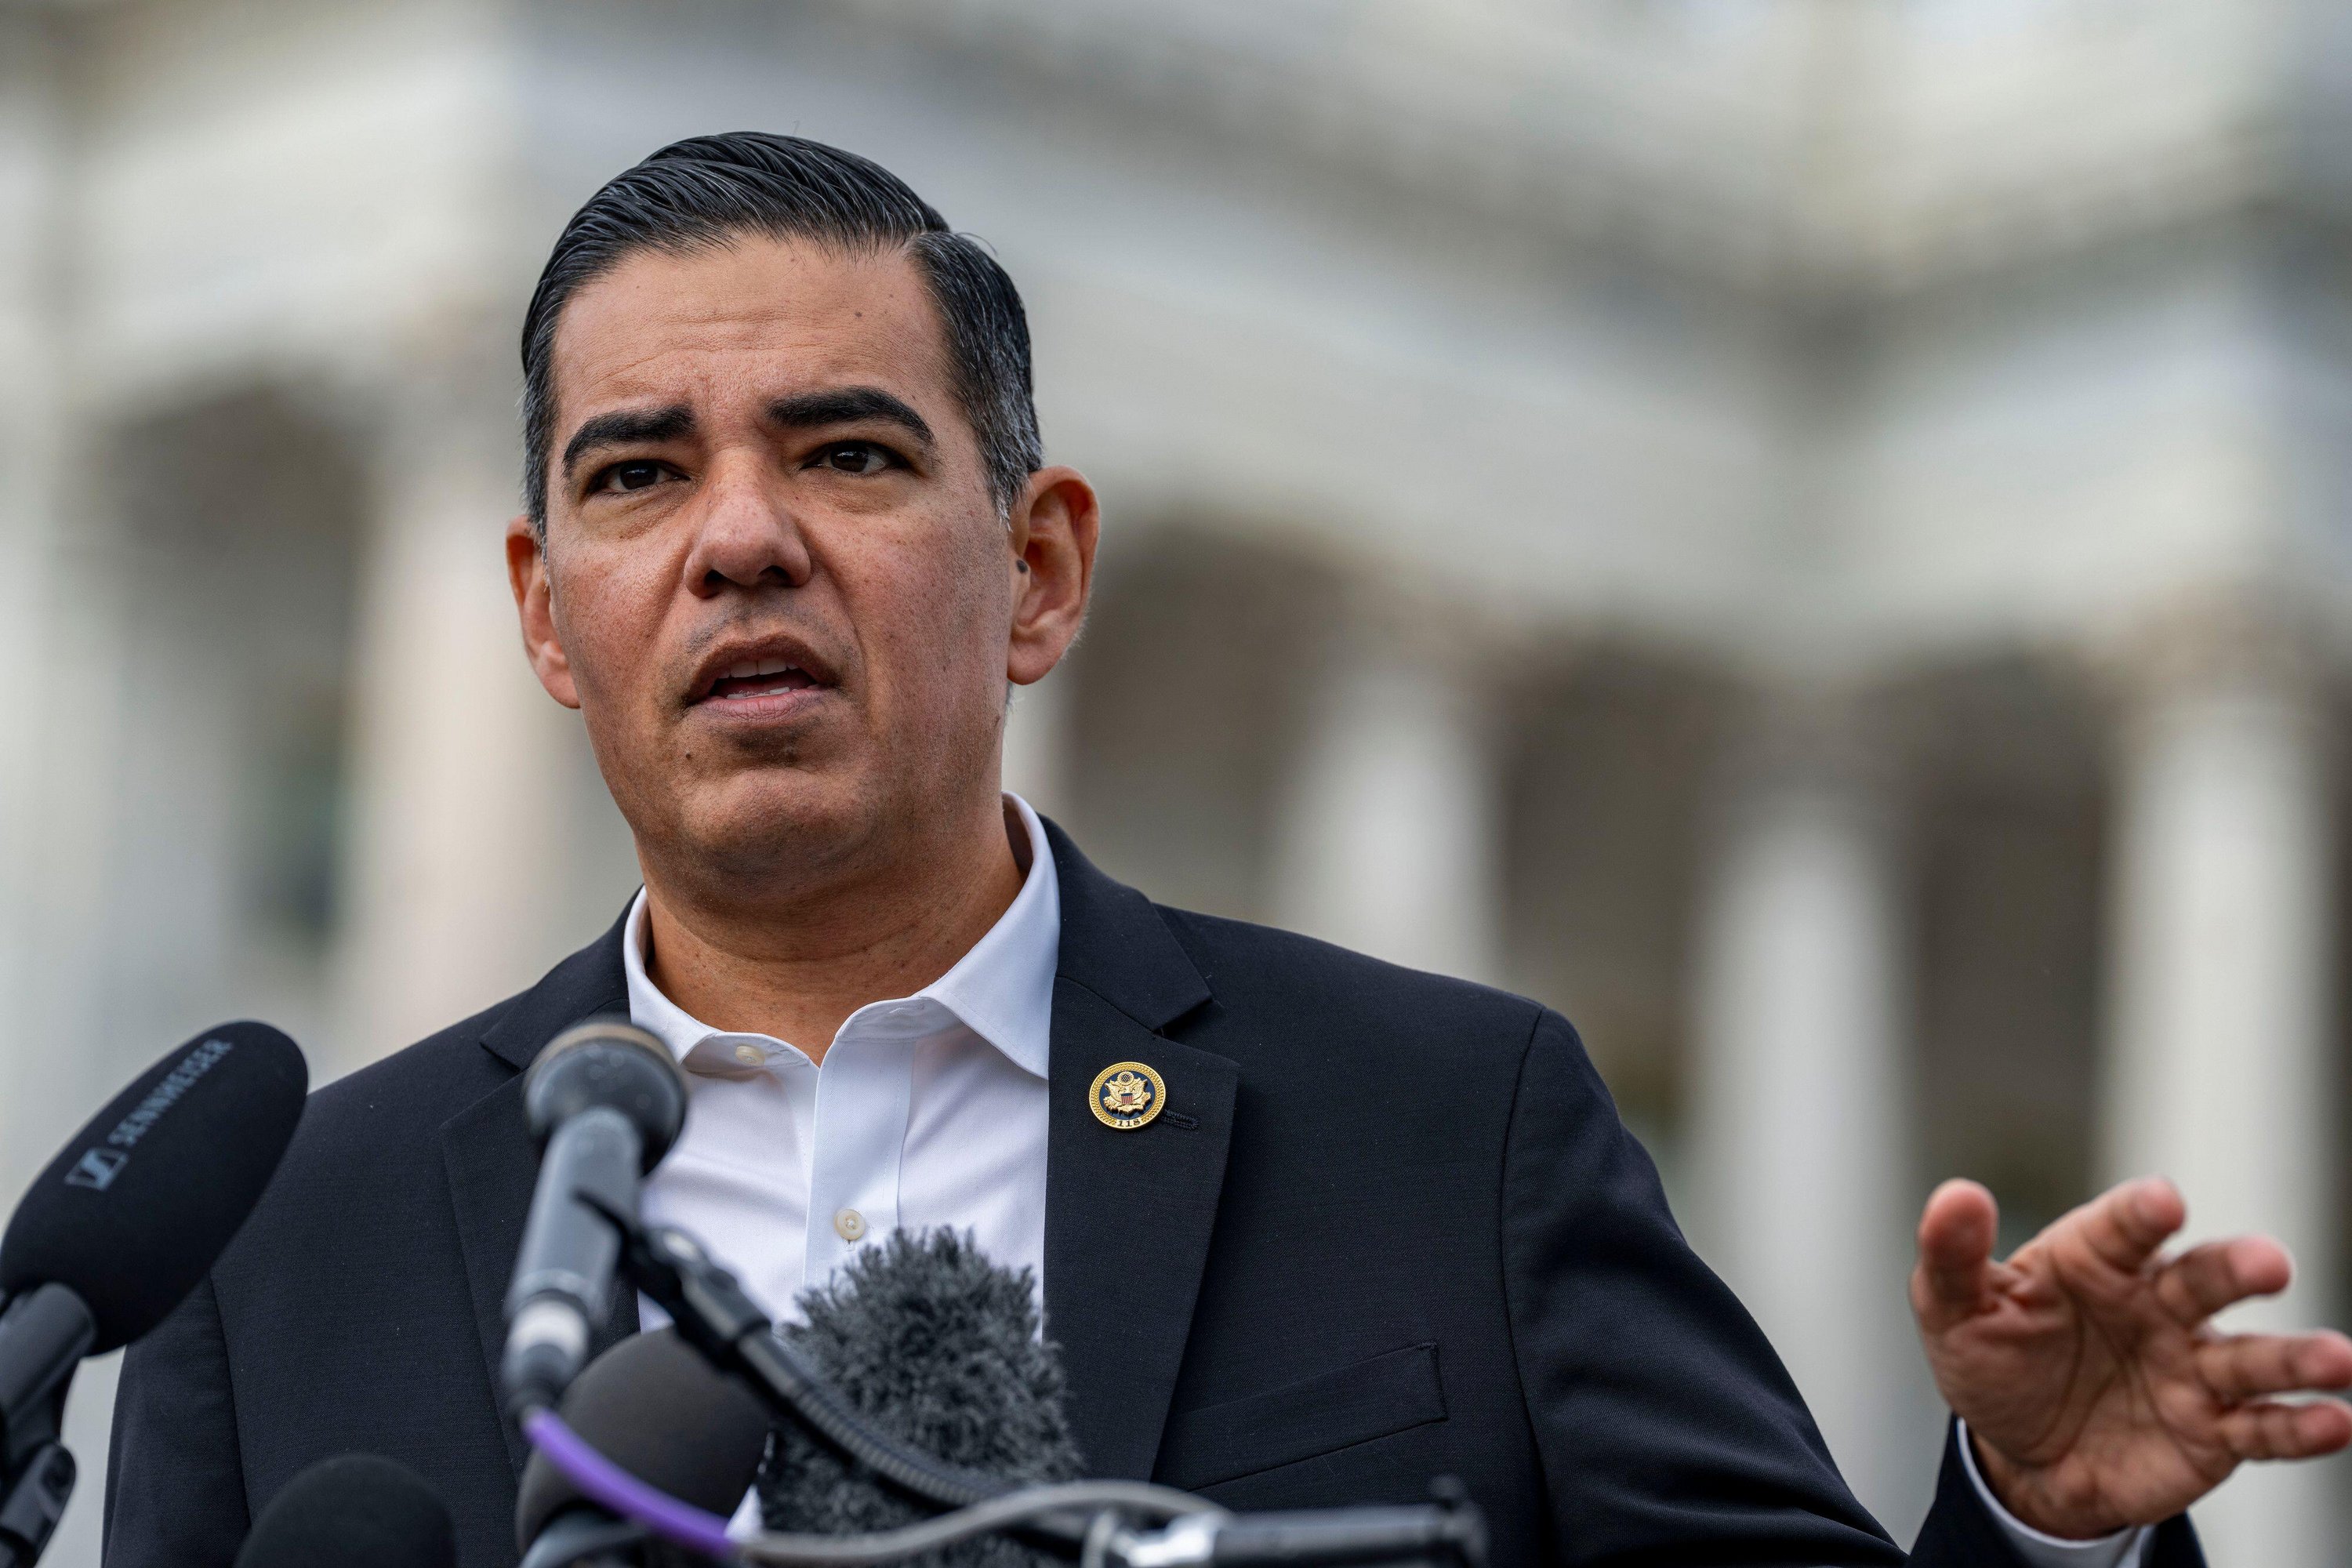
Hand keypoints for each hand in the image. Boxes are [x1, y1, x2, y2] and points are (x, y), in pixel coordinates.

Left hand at [1911, 1175, 2351, 1538]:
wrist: (2021, 1453)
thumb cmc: (1994, 1361)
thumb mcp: (1954, 1311)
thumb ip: (1953, 1255)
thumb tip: (1957, 1195)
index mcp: (2095, 1258)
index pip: (2122, 1227)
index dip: (2141, 1214)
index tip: (2161, 1202)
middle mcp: (2157, 1303)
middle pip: (2203, 1279)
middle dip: (2237, 1269)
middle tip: (2269, 1263)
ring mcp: (2191, 1365)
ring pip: (2252, 1355)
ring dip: (2296, 1356)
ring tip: (2336, 1359)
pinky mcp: (2215, 1430)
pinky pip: (2263, 1427)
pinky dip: (2301, 1426)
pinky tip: (2336, 1419)